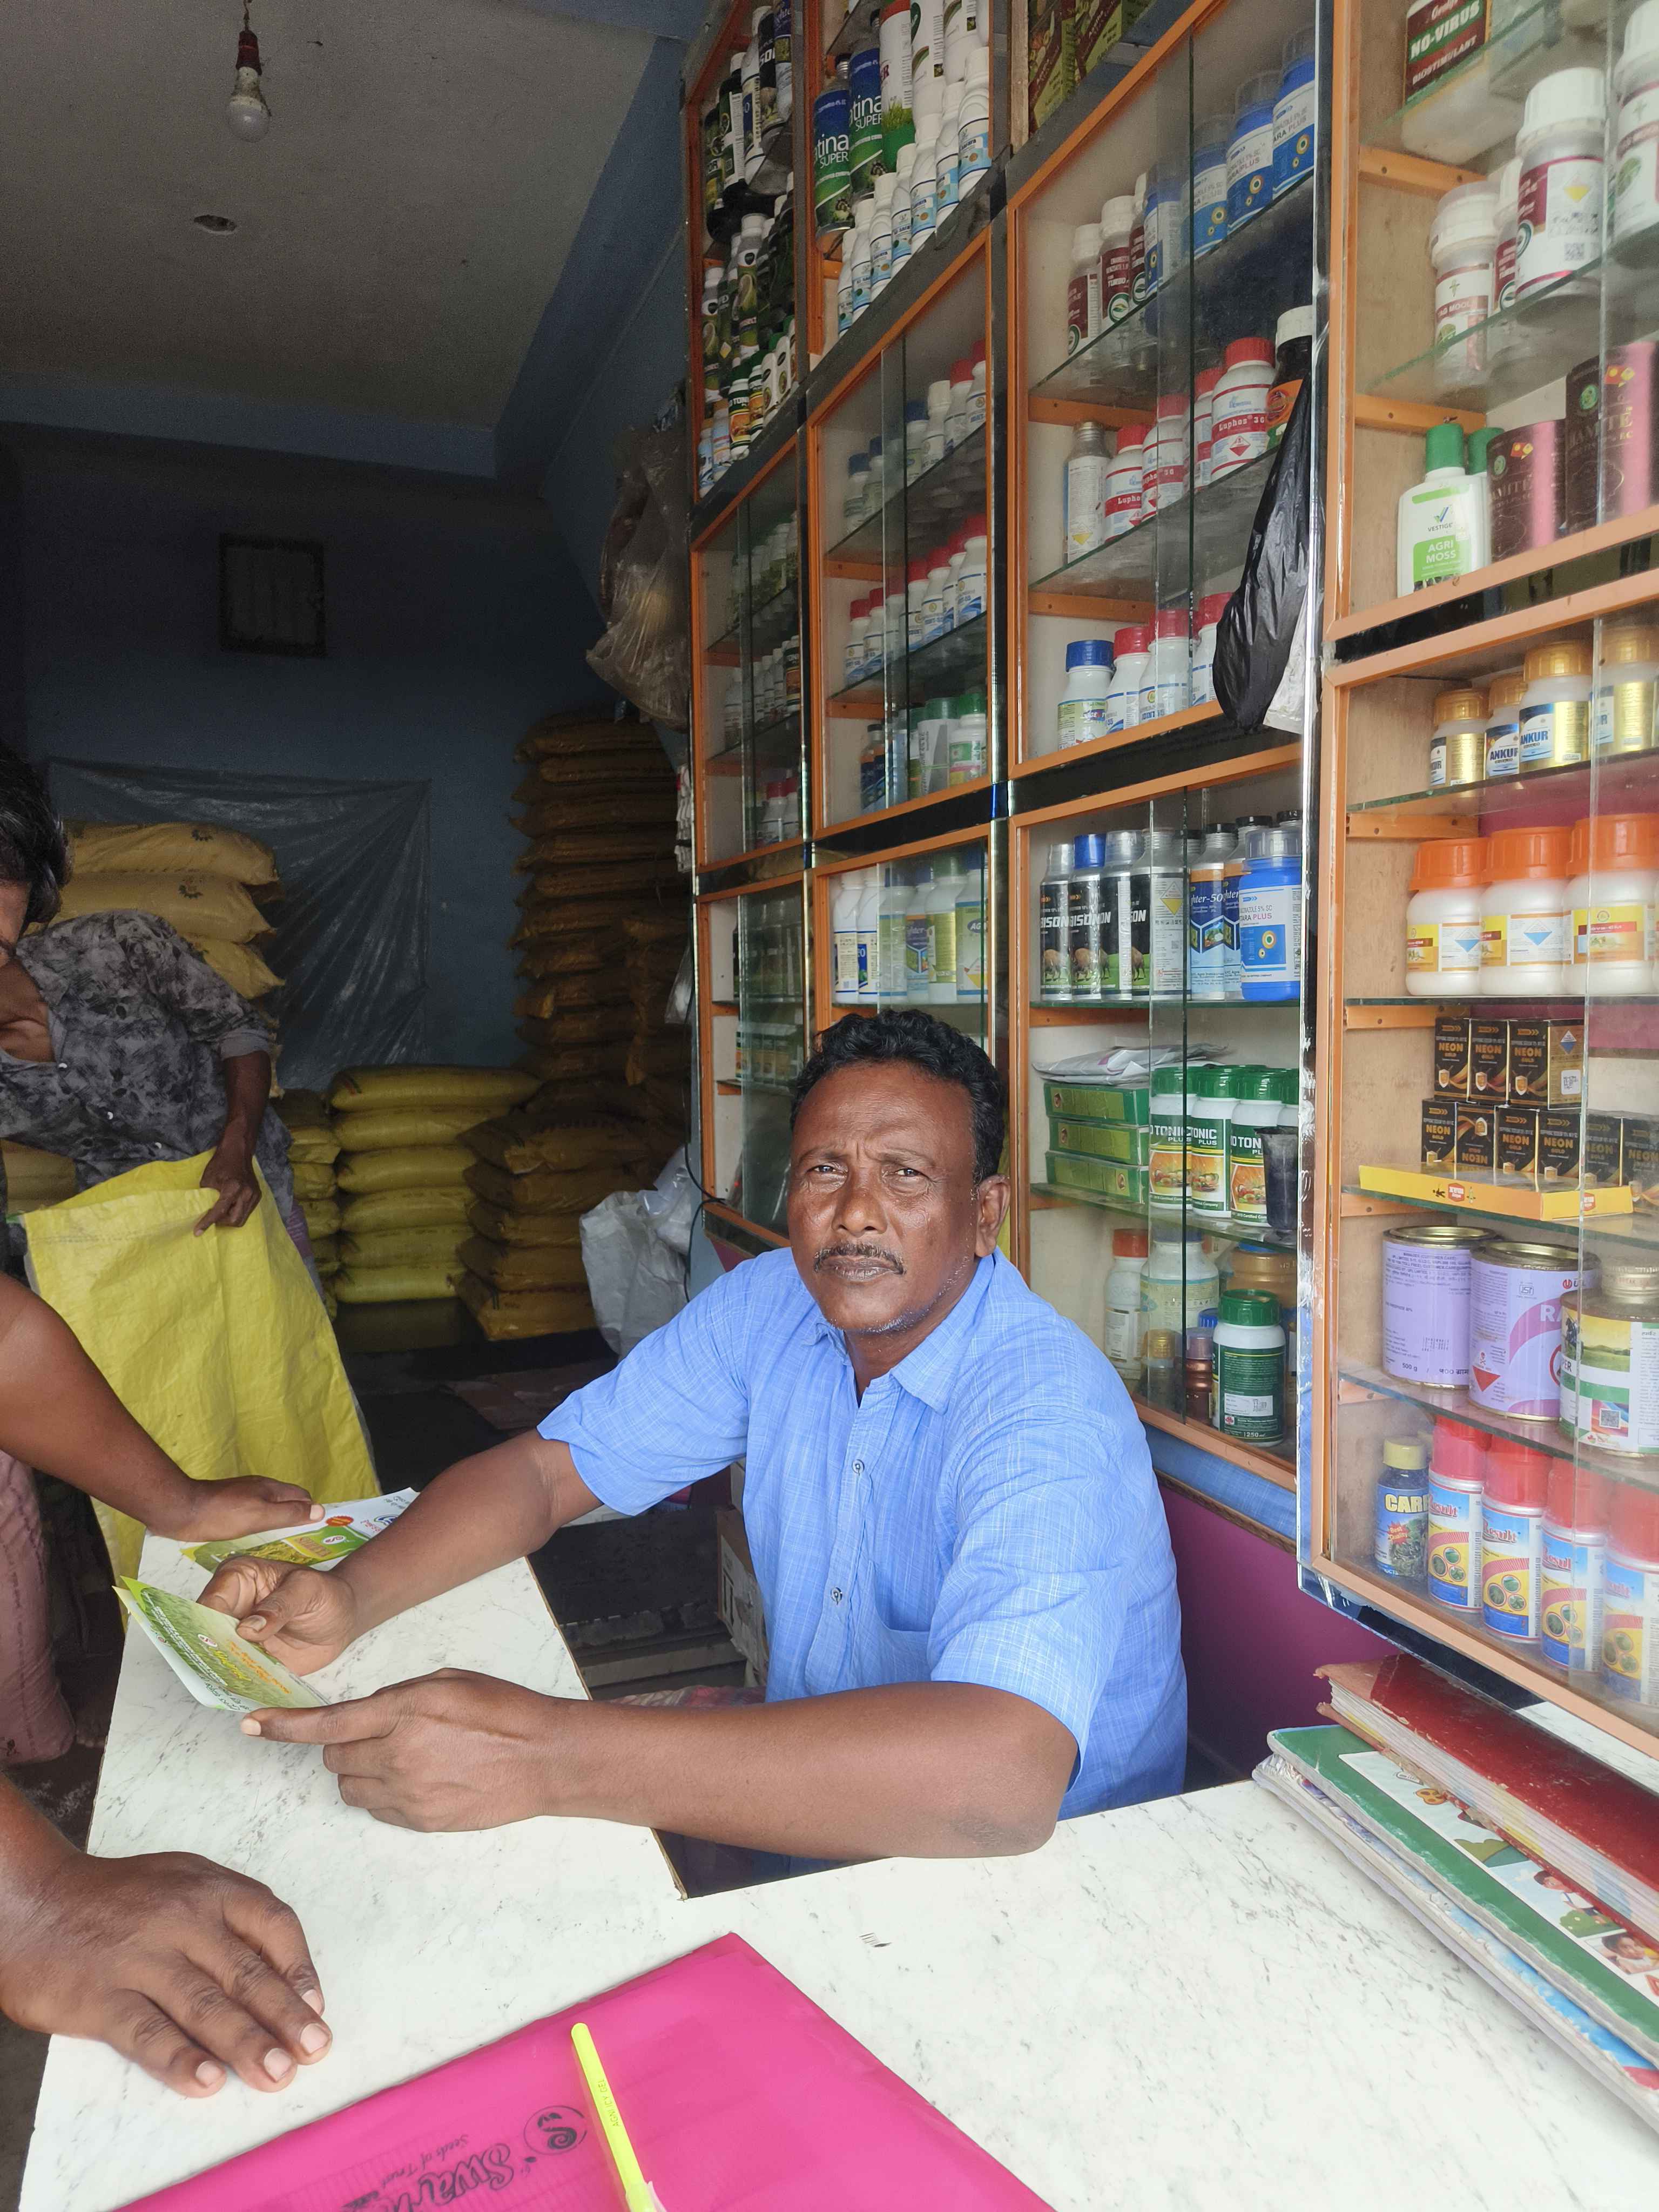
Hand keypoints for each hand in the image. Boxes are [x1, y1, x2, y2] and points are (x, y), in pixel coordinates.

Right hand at [0, 1848, 329, 2096]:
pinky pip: (147, 2031)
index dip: (300, 1966)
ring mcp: (141, 1958)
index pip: (272, 1923)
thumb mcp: (182, 1881)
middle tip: (315, 2050)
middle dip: (285, 2015)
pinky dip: (179, 2058)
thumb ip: (230, 1916)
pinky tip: (206, 2081)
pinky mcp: (101, 1997)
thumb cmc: (120, 1897)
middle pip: (246, 1971)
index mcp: (208, 1888)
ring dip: (246, 2042)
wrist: (34, 1901)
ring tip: (277, 2073)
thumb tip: (282, 1970)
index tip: (316, 2006)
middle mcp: (181, 1919)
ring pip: (205, 2004)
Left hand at [161, 1478, 323, 1545]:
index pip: (303, 1497)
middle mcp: (260, 1488)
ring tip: (278, 1546)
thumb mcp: (260, 1516)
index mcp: (271, 1488)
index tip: (315, 1534)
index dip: (311, 1512)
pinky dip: (260, 1525)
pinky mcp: (228, 1505)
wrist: (180, 1510)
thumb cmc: (221, 1515)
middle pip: (287, 1501)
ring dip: (277, 1522)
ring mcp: (243, 1495)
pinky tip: (254, 1540)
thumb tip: (320, 1510)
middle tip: (300, 1544)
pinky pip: (253, 1513)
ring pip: (270, 1507)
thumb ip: (289, 1513)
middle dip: (297, 1517)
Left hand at [197, 1139, 260, 1231]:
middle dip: (221, 1222)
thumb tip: (203, 1211)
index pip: (219, 1211)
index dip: (207, 1222)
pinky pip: (246, 1212)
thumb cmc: (221, 1163)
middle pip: (234, 1220)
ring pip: (242, 1219)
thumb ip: (206, 1197)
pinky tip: (230, 1206)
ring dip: (229, 1219)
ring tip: (221, 1211)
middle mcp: (247, 1193)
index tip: (197, 1231)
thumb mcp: (207, 1180)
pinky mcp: (257, 1195)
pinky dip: (236, 1213)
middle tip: (212, 1216)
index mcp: (233, 1187)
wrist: (238, 1152)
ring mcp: (254, 1195)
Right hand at [197, 1558, 360, 1675]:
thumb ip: (280, 1606)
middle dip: (209, 1649)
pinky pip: (234, 1672)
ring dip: (220, 1669)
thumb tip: (247, 1628)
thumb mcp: (307, 1590)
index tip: (214, 1642)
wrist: (342, 1618)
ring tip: (228, 1682)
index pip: (212, 1599)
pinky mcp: (245, 1658)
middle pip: (206, 1630)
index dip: (208, 1622)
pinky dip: (236, 1682)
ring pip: (215, 1654)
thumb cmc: (325, 1594)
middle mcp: (230, 1606)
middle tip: (216, 1667)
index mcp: (238, 1577)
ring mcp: (235, 1635)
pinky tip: (241, 1691)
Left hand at [243, 1670, 563, 1830]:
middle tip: (380, 1733)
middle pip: (334, 1757)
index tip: (250, 1724)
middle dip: (344, 1743)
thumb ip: (397, 1697)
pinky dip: (384, 1793)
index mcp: (403, 1712)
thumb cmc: (501, 1710)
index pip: (326, 1723)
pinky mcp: (419, 1821)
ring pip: (350, 1786)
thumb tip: (366, 1714)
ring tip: (403, 1757)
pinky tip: (421, 1778)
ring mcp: (407, 1794)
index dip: (282, 1726)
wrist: (542, 1758)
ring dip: (361, 1770)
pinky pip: (376, 1808)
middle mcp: (397, 1755)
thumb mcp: (446, 1682)